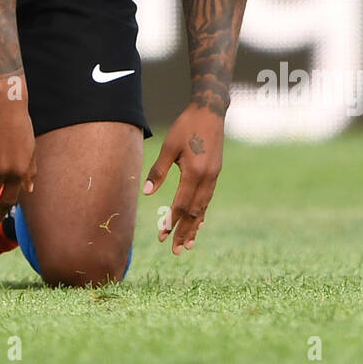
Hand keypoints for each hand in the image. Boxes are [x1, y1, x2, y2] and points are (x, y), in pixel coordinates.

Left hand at [142, 103, 223, 254]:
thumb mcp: (169, 146)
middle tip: (175, 251)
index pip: (181, 204)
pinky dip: (202, 213)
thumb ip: (158, 171)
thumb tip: (146, 194)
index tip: (162, 236)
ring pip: (203, 208)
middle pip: (194, 212)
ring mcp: (214, 177)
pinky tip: (198, 223)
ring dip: (194, 227)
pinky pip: (208, 199)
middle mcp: (207, 178)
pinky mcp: (215, 174)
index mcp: (194, 172)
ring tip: (188, 245)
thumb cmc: (186, 126)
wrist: (210, 112)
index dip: (171, 221)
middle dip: (184, 232)